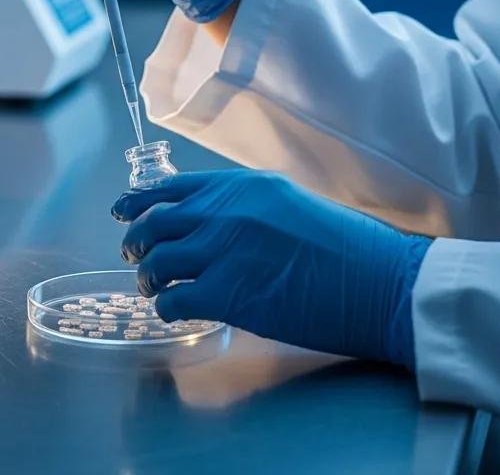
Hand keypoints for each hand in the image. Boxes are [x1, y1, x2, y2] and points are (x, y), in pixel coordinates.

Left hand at [112, 170, 431, 368]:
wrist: (379, 279)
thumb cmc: (345, 244)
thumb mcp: (287, 200)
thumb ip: (243, 205)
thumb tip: (211, 220)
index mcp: (237, 187)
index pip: (168, 188)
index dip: (136, 201)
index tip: (121, 212)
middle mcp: (222, 212)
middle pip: (153, 223)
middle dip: (135, 242)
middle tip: (133, 256)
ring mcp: (222, 251)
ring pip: (157, 263)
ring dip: (147, 278)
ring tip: (152, 289)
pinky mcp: (229, 294)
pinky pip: (175, 301)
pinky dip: (167, 308)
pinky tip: (173, 312)